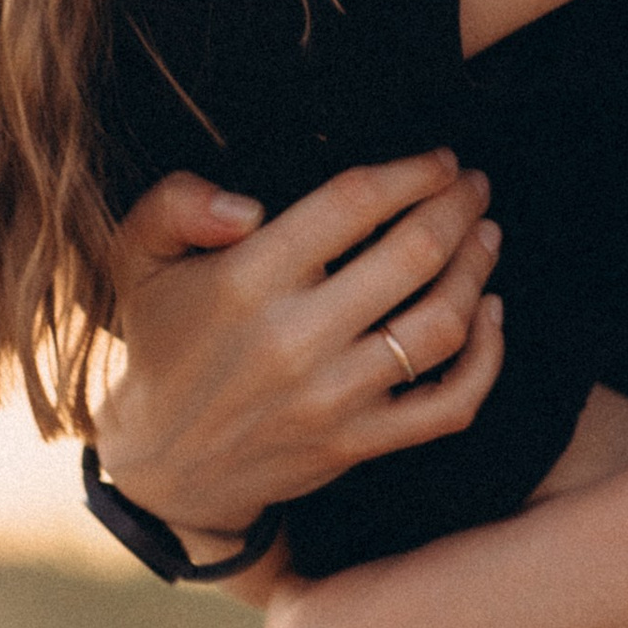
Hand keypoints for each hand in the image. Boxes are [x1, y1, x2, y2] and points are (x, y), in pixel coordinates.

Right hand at [94, 153, 503, 542]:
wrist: (165, 467)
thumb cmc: (161, 344)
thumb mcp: (137, 260)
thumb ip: (175, 205)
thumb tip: (246, 204)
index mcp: (245, 282)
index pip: (352, 204)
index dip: (409, 173)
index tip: (438, 160)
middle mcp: (296, 340)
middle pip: (413, 255)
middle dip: (458, 208)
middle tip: (475, 185)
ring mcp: (333, 398)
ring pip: (441, 324)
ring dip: (477, 270)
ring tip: (486, 235)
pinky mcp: (358, 442)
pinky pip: (449, 403)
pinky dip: (486, 358)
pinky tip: (490, 315)